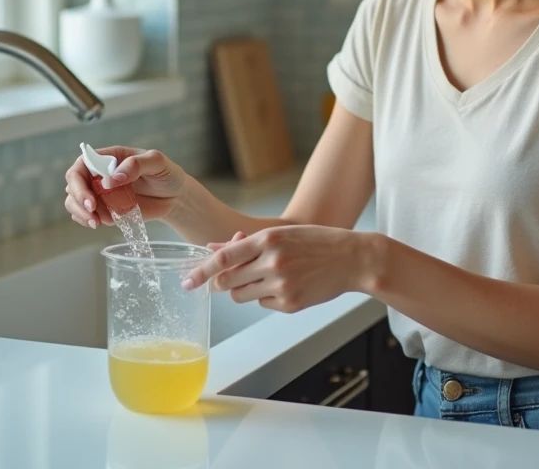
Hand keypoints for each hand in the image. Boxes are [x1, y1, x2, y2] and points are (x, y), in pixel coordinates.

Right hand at [64, 146, 185, 228]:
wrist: (176, 197)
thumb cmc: (166, 174)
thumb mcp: (156, 162)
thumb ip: (135, 165)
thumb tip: (112, 179)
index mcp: (108, 157)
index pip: (82, 164)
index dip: (79, 180)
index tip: (91, 197)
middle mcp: (100, 174)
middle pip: (73, 184)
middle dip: (78, 199)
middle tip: (92, 213)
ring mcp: (100, 193)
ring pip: (74, 201)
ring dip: (80, 213)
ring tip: (96, 222)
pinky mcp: (105, 209)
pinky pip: (86, 215)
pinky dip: (87, 221)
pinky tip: (99, 223)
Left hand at [181, 226, 371, 312]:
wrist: (351, 258)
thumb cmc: (314, 242)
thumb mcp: (279, 234)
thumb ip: (245, 244)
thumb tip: (212, 249)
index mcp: (268, 240)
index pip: (224, 258)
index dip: (201, 271)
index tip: (187, 281)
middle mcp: (273, 262)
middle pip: (227, 282)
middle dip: (223, 281)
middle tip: (232, 277)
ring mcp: (282, 285)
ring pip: (242, 296)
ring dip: (245, 289)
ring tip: (268, 276)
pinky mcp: (290, 304)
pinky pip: (263, 304)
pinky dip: (267, 297)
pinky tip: (287, 285)